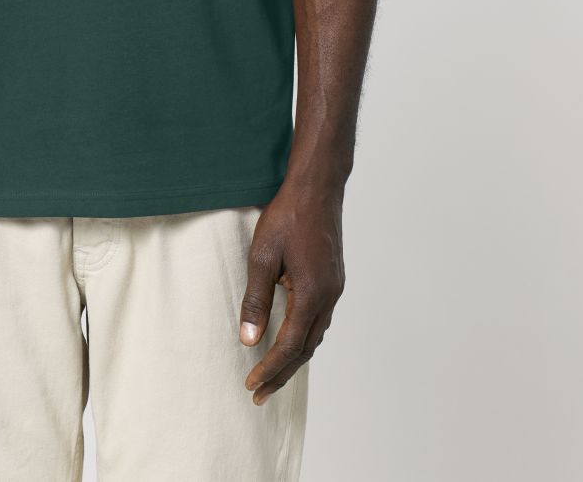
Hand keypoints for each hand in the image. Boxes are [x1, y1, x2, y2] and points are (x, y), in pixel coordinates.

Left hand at [238, 177, 344, 403]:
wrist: (317, 188)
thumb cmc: (288, 216)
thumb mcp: (262, 256)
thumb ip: (256, 299)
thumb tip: (248, 339)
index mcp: (312, 294)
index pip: (289, 346)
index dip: (269, 369)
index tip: (251, 385)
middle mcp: (328, 297)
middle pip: (305, 349)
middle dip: (281, 374)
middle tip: (258, 394)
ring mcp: (334, 289)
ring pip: (314, 336)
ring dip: (293, 358)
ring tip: (271, 375)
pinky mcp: (333, 280)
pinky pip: (319, 320)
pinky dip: (303, 338)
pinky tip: (290, 341)